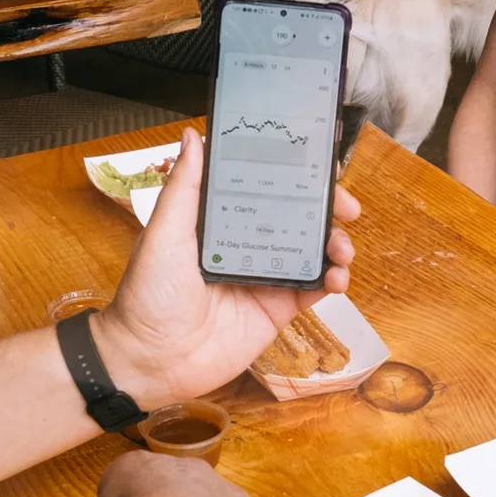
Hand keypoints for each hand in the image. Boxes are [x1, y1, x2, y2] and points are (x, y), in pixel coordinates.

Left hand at [94, 127, 360, 409]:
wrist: (151, 360)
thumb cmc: (147, 294)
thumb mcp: (163, 233)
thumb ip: (185, 187)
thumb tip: (193, 135)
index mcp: (220, 219)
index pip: (264, 186)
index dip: (294, 173)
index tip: (319, 162)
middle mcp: (246, 242)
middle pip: (298, 215)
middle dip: (328, 207)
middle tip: (348, 207)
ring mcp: (264, 275)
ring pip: (312, 250)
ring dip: (335, 243)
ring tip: (341, 250)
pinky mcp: (276, 309)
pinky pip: (312, 289)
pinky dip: (332, 280)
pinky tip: (337, 278)